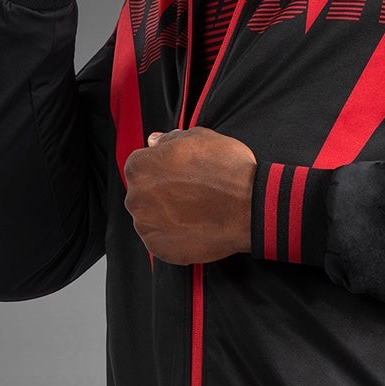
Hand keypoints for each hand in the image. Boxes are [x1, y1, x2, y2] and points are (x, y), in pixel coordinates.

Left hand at [123, 127, 256, 264]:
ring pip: (151, 218)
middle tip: (191, 192)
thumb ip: (169, 138)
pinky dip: (174, 235)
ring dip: (167, 214)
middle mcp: (135, 197)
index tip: (181, 173)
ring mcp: (146, 226)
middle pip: (143, 193)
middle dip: (162, 192)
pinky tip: (195, 226)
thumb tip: (155, 141)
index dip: (163, 167)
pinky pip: (162, 240)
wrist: (249, 206)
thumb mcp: (199, 137)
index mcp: (138, 167)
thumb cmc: (227, 169)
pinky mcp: (159, 248)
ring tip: (196, 210)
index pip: (141, 165)